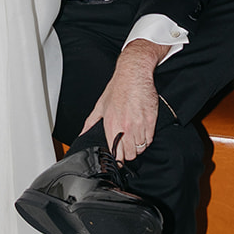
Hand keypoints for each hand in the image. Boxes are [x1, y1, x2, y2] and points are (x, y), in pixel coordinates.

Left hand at [82, 39, 168, 160]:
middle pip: (130, 155)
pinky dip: (146, 138)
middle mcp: (125, 128)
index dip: (116, 158)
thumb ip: (91, 122)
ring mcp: (139, 125)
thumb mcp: (100, 105)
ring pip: (140, 149)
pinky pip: (150, 139)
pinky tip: (142, 131)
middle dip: (128, 153)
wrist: (133, 74)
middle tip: (126, 146)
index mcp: (111, 125)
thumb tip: (83, 134)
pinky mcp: (150, 121)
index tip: (117, 156)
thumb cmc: (117, 88)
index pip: (115, 154)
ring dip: (138, 146)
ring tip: (134, 137)